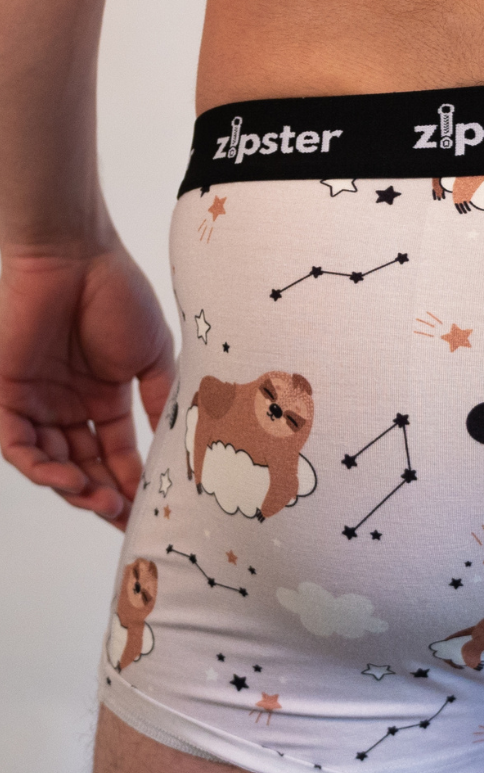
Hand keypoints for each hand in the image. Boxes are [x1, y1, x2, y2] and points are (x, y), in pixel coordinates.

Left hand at [0, 239, 174, 530]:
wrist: (76, 256)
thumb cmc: (118, 296)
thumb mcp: (154, 358)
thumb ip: (159, 403)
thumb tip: (178, 447)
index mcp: (103, 398)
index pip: (115, 454)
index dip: (132, 483)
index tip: (151, 510)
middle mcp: (67, 405)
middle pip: (82, 465)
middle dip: (103, 496)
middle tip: (126, 516)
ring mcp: (35, 400)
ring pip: (48, 461)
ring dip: (73, 487)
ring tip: (102, 503)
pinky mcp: (5, 392)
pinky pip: (16, 442)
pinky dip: (38, 466)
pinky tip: (67, 479)